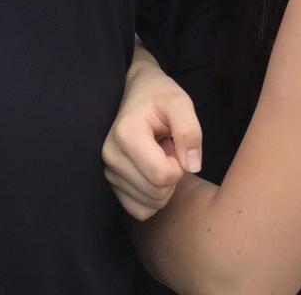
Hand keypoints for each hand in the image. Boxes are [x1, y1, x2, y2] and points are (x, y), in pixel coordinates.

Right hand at [102, 47, 202, 219]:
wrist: (136, 91)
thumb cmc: (159, 95)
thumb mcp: (180, 102)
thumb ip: (190, 131)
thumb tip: (192, 166)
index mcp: (125, 134)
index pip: (162, 175)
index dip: (180, 164)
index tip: (176, 143)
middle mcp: (110, 156)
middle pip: (156, 193)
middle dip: (172, 175)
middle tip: (167, 147)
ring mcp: (107, 171)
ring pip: (149, 205)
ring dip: (163, 185)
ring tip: (158, 154)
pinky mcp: (110, 183)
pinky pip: (139, 210)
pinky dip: (152, 197)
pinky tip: (151, 170)